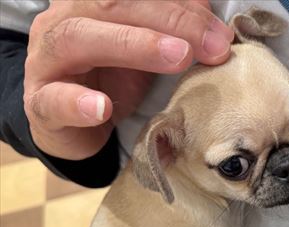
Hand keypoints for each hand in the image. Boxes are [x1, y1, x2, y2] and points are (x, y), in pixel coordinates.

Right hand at [24, 0, 233, 159]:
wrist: (74, 125)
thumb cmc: (110, 79)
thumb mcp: (146, 51)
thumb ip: (171, 31)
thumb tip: (210, 18)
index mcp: (92, 4)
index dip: (181, 6)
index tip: (220, 31)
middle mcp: (65, 20)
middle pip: (113, 5)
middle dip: (172, 22)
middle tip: (214, 45)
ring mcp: (47, 60)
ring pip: (79, 39)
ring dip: (133, 45)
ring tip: (179, 57)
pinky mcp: (40, 103)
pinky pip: (52, 100)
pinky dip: (76, 103)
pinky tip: (102, 107)